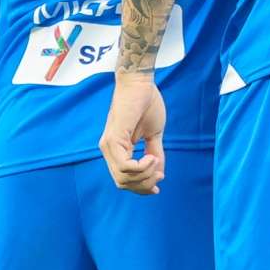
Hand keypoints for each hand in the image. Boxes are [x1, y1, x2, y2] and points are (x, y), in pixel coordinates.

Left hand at [100, 75, 167, 193]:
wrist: (140, 82)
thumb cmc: (146, 103)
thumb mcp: (154, 134)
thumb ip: (154, 153)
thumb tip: (159, 174)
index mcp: (117, 149)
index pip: (123, 179)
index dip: (141, 188)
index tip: (158, 186)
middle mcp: (109, 150)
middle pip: (123, 183)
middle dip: (145, 184)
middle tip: (160, 175)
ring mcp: (109, 145)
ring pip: (123, 178)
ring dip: (145, 175)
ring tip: (157, 161)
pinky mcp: (113, 139)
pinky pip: (125, 166)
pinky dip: (142, 167)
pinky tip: (153, 157)